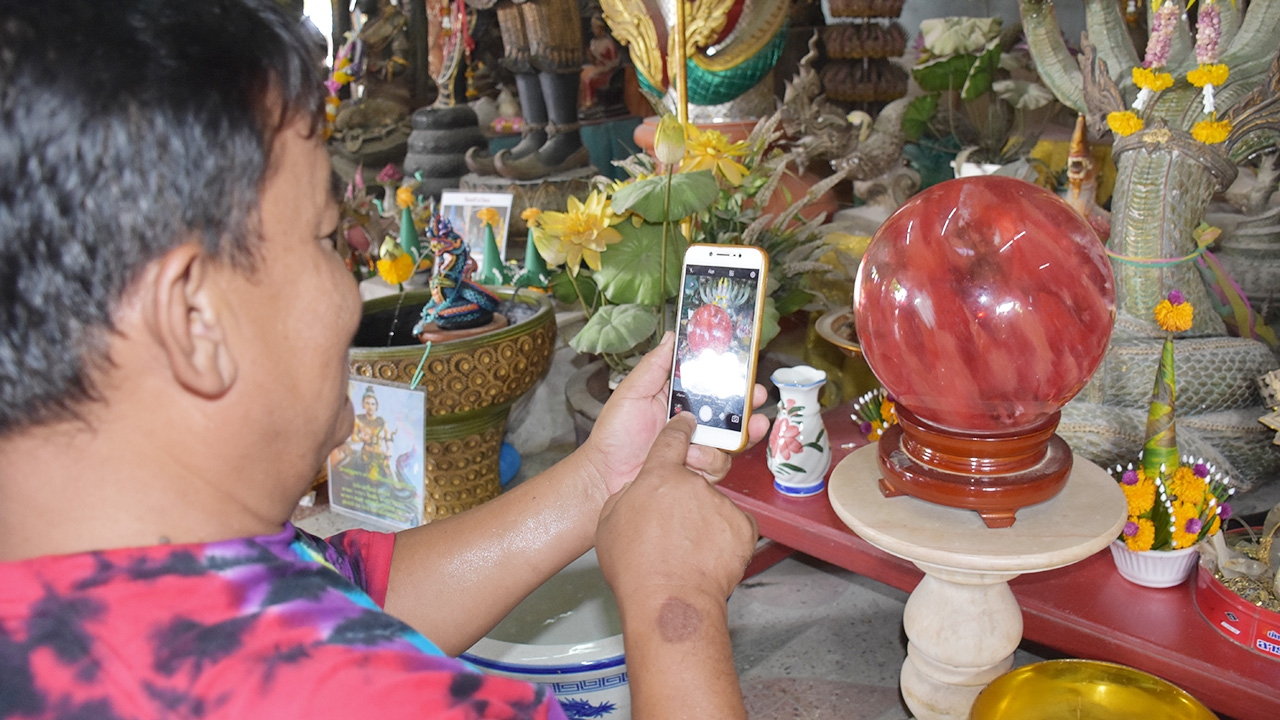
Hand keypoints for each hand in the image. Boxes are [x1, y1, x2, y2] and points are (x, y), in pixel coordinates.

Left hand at [580, 332, 770, 495]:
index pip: (711, 383)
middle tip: (757, 397)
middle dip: (749, 403)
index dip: (731, 375)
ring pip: (732, 439)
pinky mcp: (698, 471)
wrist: (606, 476)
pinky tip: (692, 458)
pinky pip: (718, 465)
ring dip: (735, 435)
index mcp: (679, 398)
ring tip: (732, 434)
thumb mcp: (632, 392)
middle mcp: (694, 422)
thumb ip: (655, 365)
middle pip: (731, 411)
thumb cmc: (614, 434)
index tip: (746, 367)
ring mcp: (698, 447)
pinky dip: (709, 460)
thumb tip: (673, 335)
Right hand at [595, 413, 757, 602]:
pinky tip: (709, 558)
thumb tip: (637, 490)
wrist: (669, 602)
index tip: (686, 422)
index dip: (679, 429)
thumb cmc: (636, 569)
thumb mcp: (610, 523)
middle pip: (694, 481)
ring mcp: (721, 505)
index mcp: (659, 477)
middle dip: (686, 500)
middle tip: (675, 531)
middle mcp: (694, 484)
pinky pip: (736, 526)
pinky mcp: (743, 527)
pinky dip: (726, 538)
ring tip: (690, 552)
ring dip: (706, 522)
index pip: (672, 440)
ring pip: (715, 506)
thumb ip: (627, 496)